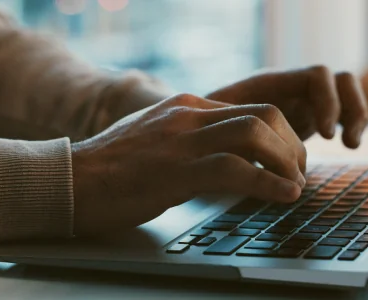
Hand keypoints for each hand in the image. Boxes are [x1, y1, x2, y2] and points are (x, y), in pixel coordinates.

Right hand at [71, 94, 305, 235]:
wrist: (69, 180)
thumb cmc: (110, 169)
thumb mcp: (156, 140)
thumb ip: (189, 138)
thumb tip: (223, 154)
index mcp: (186, 106)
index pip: (251, 108)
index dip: (281, 134)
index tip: (289, 160)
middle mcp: (188, 116)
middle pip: (263, 114)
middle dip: (292, 145)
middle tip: (298, 173)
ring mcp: (181, 141)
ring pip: (256, 134)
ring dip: (287, 162)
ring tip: (295, 185)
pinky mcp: (175, 171)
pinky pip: (236, 170)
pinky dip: (269, 184)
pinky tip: (283, 196)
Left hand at [206, 66, 367, 148]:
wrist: (198, 129)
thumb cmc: (202, 128)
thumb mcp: (216, 128)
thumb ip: (234, 131)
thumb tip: (246, 146)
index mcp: (271, 84)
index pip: (316, 76)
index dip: (327, 102)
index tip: (326, 135)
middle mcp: (290, 87)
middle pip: (338, 80)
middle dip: (348, 108)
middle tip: (340, 141)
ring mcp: (301, 100)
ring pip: (345, 92)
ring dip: (356, 114)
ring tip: (350, 144)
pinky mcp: (306, 117)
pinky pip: (341, 111)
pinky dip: (350, 124)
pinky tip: (346, 145)